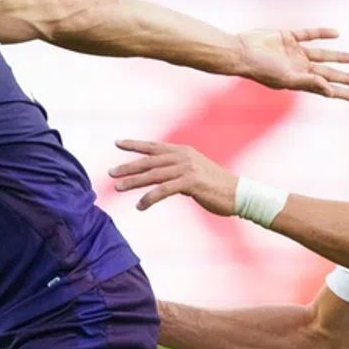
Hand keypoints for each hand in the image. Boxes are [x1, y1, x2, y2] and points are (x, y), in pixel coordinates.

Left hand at [110, 140, 239, 214]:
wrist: (238, 193)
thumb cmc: (215, 186)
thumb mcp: (194, 173)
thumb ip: (176, 171)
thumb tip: (159, 177)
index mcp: (183, 151)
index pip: (154, 146)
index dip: (135, 145)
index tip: (117, 143)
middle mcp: (183, 156)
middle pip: (149, 160)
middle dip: (128, 166)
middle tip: (110, 173)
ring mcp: (187, 168)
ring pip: (153, 175)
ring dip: (133, 182)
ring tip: (117, 188)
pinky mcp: (191, 182)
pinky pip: (164, 190)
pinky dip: (149, 198)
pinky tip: (140, 206)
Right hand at [233, 28, 348, 101]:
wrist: (241, 51)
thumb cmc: (262, 69)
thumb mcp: (287, 78)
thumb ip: (309, 82)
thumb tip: (330, 90)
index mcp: (299, 80)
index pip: (327, 88)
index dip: (344, 93)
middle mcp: (299, 67)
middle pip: (327, 73)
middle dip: (344, 78)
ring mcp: (294, 52)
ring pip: (321, 55)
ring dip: (337, 56)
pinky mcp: (288, 37)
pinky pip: (309, 34)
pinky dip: (322, 33)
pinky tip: (336, 33)